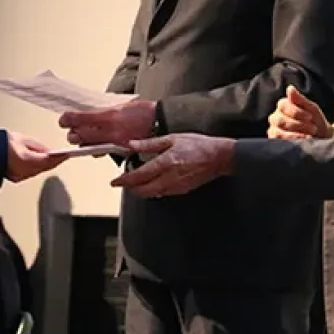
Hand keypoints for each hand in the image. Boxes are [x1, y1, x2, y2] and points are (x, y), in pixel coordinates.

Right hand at [6, 132, 66, 182]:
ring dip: (46, 165)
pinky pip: (31, 173)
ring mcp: (20, 176)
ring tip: (52, 159)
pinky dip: (37, 168)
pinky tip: (39, 164)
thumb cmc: (0, 144)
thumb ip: (38, 147)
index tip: (66, 155)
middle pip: (45, 167)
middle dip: (53, 162)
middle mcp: (25, 171)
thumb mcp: (23, 140)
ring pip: (39, 171)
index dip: (60, 158)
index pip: (49, 161)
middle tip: (61, 156)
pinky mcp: (16, 178)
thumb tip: (48, 151)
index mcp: (27, 160)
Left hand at [59, 100, 155, 145]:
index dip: (67, 119)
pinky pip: (101, 152)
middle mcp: (109, 132)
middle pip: (78, 136)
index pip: (79, 119)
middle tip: (72, 128)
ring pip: (87, 146)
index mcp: (108, 116)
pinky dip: (96, 149)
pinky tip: (97, 144)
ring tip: (85, 136)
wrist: (161, 122)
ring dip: (83, 142)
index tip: (64, 119)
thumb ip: (103, 111)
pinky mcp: (119, 151)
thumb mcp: (120, 105)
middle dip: (72, 133)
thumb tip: (90, 113)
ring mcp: (113, 144)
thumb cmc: (143, 111)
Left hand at [110, 134, 233, 196]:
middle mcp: (169, 178)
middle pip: (144, 190)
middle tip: (122, 184)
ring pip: (153, 194)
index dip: (125, 180)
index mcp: (165, 163)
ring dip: (141, 190)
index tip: (115, 182)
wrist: (219, 157)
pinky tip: (152, 184)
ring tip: (135, 183)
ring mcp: (176, 186)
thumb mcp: (172, 138)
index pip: (139, 176)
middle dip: (131, 189)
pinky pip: (163, 193)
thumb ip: (150, 143)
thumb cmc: (198, 145)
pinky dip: (154, 190)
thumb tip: (132, 144)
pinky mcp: (182, 190)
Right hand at [267, 86, 331, 139]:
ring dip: (296, 134)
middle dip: (298, 125)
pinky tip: (301, 141)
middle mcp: (275, 116)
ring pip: (278, 131)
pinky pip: (278, 140)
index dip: (296, 112)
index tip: (310, 117)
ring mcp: (273, 128)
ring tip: (309, 135)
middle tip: (313, 128)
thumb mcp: (311, 109)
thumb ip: (300, 99)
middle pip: (280, 120)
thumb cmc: (315, 121)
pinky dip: (291, 140)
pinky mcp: (274, 140)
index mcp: (283, 105)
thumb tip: (290, 88)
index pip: (283, 106)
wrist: (320, 137)